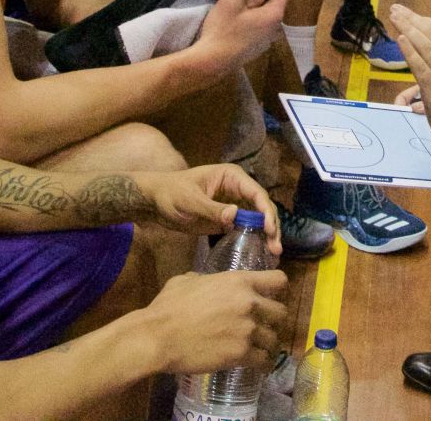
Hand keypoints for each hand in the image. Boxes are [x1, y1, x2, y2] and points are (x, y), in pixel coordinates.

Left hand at [137, 163, 282, 254]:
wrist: (154, 202)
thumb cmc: (170, 194)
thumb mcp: (190, 201)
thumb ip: (212, 209)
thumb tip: (235, 216)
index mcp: (231, 177)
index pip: (256, 193)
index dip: (266, 211)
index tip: (269, 229)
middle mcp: (237, 189)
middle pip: (262, 207)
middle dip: (271, 226)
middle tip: (276, 247)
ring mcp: (234, 204)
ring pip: (257, 219)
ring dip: (267, 235)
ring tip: (274, 253)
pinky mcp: (227, 219)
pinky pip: (246, 229)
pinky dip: (255, 239)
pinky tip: (261, 252)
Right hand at [145, 269, 288, 374]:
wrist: (159, 337)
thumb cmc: (168, 306)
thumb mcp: (188, 280)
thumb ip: (207, 279)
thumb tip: (208, 283)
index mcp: (239, 281)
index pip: (279, 280)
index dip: (278, 289)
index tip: (273, 296)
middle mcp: (250, 303)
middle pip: (282, 312)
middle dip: (275, 320)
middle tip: (266, 326)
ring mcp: (248, 330)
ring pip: (275, 338)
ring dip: (270, 343)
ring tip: (263, 348)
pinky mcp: (241, 354)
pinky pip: (264, 360)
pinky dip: (264, 363)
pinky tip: (260, 364)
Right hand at [197, 0, 291, 71]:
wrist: (210, 63)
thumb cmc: (223, 30)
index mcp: (275, 14)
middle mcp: (276, 28)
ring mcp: (267, 40)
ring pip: (265, 12)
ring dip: (252, 3)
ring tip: (233, 1)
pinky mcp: (257, 48)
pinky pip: (259, 25)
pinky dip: (250, 17)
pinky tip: (232, 19)